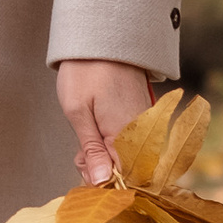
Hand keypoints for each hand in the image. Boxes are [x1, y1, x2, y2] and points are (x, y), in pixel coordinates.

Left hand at [56, 61, 153, 187]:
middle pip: (127, 173)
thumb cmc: (85, 72)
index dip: (102, 184)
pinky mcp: (143, 121)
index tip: (84, 173)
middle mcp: (144, 135)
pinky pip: (130, 145)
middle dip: (100, 172)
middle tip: (79, 156)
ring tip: (84, 142)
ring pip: (127, 160)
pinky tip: (95, 134)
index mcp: (127, 136)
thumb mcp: (77, 111)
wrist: (103, 37)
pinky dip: (111, 145)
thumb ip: (91, 150)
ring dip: (103, 158)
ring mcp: (145, 128)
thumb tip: (102, 183)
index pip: (125, 180)